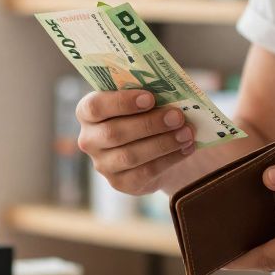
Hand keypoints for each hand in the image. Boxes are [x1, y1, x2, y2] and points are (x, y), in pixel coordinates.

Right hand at [76, 90, 196, 194]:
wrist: (152, 147)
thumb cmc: (144, 113)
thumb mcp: (141, 99)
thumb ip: (148, 93)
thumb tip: (172, 91)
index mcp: (87, 112)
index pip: (95, 107)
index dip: (121, 102)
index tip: (150, 97)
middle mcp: (89, 140)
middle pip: (114, 133)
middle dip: (149, 124)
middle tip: (177, 116)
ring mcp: (103, 164)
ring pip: (131, 155)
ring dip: (163, 143)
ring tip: (187, 132)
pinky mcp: (121, 183)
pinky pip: (145, 172)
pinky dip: (169, 159)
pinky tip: (187, 148)